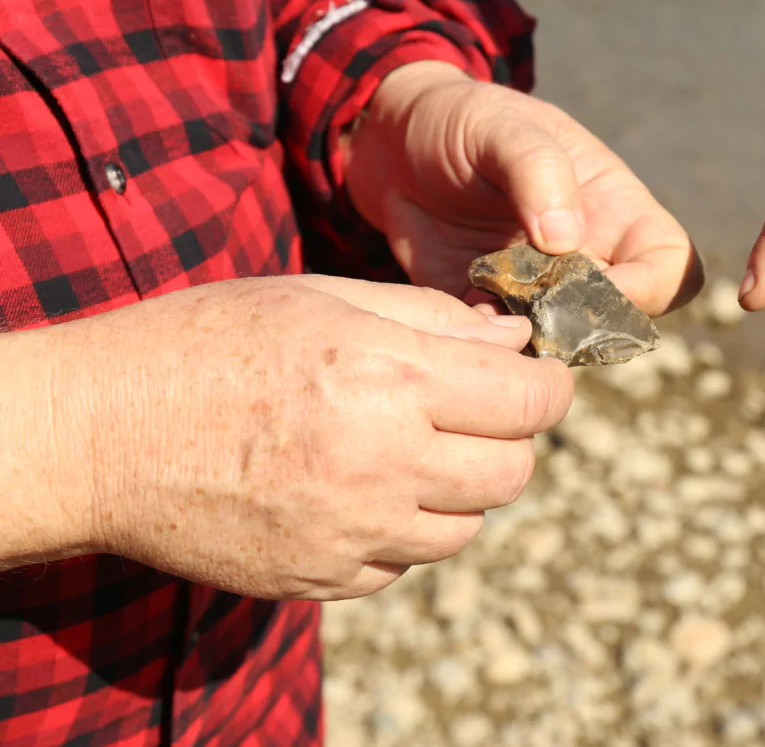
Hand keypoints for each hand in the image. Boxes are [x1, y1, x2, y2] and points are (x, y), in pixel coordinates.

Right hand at [15, 276, 572, 599]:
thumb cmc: (208, 343)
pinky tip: (360, 490)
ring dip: (461, 488)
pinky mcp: (321, 580)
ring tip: (412, 447)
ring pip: (466, 526)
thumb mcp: (321, 298)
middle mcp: (383, 463)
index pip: (529, 400)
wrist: (100, 433)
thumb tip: (515, 340)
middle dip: (512, 437)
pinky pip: (403, 565)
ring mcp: (352, 533)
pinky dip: (403, 530)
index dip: (550, 384)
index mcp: (388, 377)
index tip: (538, 375)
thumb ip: (432, 319)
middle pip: (513, 472)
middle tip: (478, 409)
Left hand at [341, 61, 702, 315]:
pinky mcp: (486, 315)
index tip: (594, 285)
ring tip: (487, 305)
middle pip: (621, 322)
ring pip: (562, 346)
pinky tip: (455, 312)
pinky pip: (501, 353)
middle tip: (531, 305)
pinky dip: (483, 346)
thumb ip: (539, 170)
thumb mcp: (501, 124)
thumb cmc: (463, 120)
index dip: (649, 288)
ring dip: (530, 341)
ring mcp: (537, 295)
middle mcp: (586, 260)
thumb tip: (567, 241)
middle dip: (582, 326)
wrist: (392, 143)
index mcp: (614, 210)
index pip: (672, 268)